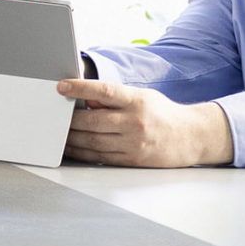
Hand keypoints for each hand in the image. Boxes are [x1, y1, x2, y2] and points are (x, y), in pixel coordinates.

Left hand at [55, 78, 234, 166]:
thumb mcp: (142, 97)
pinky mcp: (131, 160)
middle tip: (54, 115)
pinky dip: (81, 152)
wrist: (190, 138)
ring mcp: (132, 143)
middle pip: (92, 120)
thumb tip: (87, 100)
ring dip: (71, 138)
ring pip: (92, 141)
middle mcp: (134, 122)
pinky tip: (72, 148)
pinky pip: (99, 157)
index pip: (105, 91)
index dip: (81, 87)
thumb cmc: (163, 114)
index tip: (61, 86)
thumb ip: (116, 99)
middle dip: (69, 119)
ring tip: (58, 133)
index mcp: (137, 101)